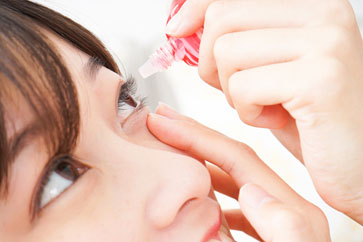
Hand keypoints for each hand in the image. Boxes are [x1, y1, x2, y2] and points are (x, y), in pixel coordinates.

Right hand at [147, 104, 330, 241]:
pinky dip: (208, 196)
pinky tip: (195, 198)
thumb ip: (284, 228)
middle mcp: (280, 209)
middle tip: (162, 123)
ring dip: (197, 165)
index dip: (197, 137)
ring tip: (172, 152)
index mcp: (289, 211)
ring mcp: (269, 220)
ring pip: (227, 181)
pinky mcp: (261, 232)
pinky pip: (229, 205)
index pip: (235, 157)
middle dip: (193, 139)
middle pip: (229, 161)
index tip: (164, 124)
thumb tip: (253, 193)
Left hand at [166, 0, 362, 222]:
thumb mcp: (264, 68)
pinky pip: (244, 86)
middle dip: (213, 64)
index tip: (176, 28)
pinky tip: (276, 120)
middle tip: (240, 91)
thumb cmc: (304, 115)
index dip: (196, 7)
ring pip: (227, 53)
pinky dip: (248, 112)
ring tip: (264, 105)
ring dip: (233, 91)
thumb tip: (181, 23)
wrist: (350, 158)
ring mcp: (325, 42)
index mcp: (311, 4)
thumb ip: (232, 40)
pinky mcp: (320, 79)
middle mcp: (324, 12)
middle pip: (222, 18)